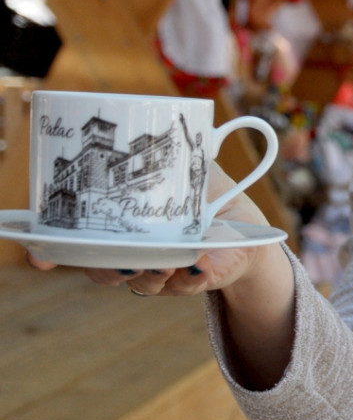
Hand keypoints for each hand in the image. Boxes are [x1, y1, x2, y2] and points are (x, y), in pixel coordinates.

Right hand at [27, 164, 271, 296]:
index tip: (39, 255)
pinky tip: (196, 265)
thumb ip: (175, 151)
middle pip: (103, 270)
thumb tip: (171, 132)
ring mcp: (160, 271)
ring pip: (140, 283)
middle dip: (109, 268)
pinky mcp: (192, 280)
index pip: (78, 245)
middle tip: (126, 258)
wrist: (246, 226)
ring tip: (168, 262)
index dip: (52, 252)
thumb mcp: (189, 165)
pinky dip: (188, 278)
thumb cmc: (208, 191)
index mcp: (123, 228)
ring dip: (151, 274)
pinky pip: (183, 287)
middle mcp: (135, 253)